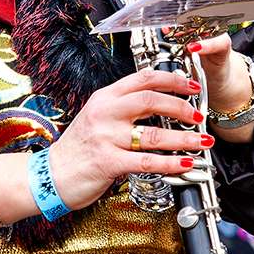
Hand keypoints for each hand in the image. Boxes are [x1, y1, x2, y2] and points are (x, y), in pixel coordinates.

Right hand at [47, 66, 210, 211]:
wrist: (51, 175)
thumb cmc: (77, 149)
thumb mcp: (96, 117)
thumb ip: (122, 108)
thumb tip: (158, 104)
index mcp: (104, 98)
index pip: (143, 78)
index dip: (172, 80)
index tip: (190, 86)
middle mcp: (105, 113)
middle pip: (152, 100)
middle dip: (182, 107)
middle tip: (199, 114)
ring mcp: (106, 137)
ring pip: (154, 133)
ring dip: (184, 138)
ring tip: (202, 141)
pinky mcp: (109, 162)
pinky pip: (147, 161)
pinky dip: (171, 163)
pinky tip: (185, 163)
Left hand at [144, 0, 253, 141]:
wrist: (213, 73)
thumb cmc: (193, 46)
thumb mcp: (174, 30)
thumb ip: (160, 18)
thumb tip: (137, 10)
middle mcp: (206, 4)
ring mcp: (217, 22)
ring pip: (208, 4)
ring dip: (188, 8)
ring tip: (170, 16)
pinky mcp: (223, 43)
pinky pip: (218, 40)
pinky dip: (205, 43)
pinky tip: (192, 45)